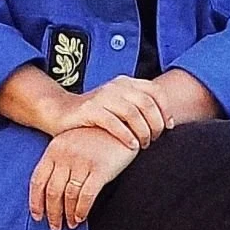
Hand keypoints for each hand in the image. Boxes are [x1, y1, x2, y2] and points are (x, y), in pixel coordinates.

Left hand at [29, 126, 139, 229]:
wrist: (121, 123)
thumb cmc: (96, 136)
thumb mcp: (71, 142)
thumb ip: (59, 161)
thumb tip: (50, 190)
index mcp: (54, 149)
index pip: (38, 180)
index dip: (36, 201)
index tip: (38, 216)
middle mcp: (65, 156)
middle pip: (52, 192)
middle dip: (52, 213)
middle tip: (55, 226)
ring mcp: (83, 162)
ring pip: (69, 196)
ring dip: (68, 214)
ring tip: (71, 224)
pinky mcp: (100, 169)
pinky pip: (86, 196)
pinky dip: (81, 210)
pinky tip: (81, 217)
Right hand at [52, 74, 174, 148]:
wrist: (61, 112)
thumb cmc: (96, 114)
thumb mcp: (119, 106)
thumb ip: (140, 109)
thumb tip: (168, 123)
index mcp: (126, 82)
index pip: (155, 91)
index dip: (166, 110)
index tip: (168, 128)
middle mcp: (116, 86)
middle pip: (147, 103)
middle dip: (155, 124)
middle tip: (154, 140)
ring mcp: (102, 96)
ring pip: (132, 113)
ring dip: (142, 132)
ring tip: (143, 145)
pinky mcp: (89, 110)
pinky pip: (113, 122)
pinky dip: (126, 135)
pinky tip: (132, 146)